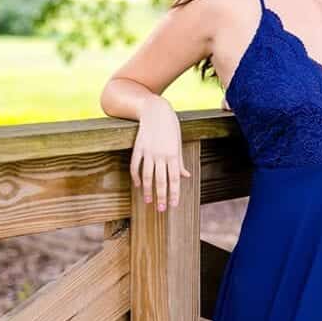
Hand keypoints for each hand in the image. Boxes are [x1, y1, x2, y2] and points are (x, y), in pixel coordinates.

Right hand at [130, 97, 191, 211]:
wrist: (156, 111)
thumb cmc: (171, 128)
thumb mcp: (178, 144)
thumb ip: (180, 162)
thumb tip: (186, 176)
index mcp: (173, 154)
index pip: (174, 178)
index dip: (174, 193)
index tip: (173, 205)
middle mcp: (161, 154)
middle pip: (160, 180)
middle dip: (161, 196)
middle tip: (162, 209)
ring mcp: (148, 151)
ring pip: (147, 175)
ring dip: (147, 190)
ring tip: (149, 201)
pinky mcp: (138, 147)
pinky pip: (135, 165)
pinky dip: (136, 176)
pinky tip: (138, 186)